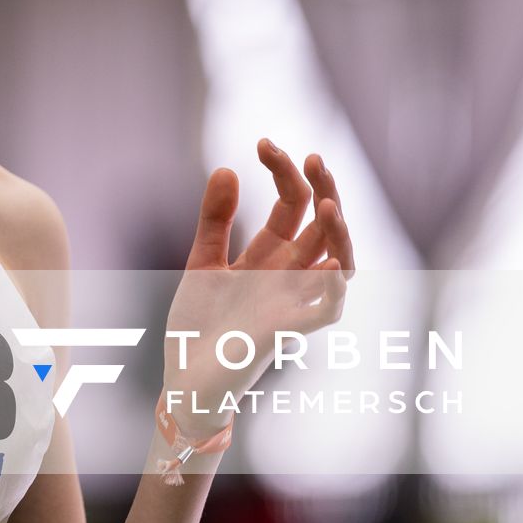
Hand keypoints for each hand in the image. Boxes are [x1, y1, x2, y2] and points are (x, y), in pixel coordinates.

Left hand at [162, 139, 355, 433]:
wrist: (184, 379)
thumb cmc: (198, 327)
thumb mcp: (202, 262)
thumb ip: (215, 220)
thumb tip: (229, 168)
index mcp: (269, 255)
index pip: (292, 203)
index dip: (284, 171)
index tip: (263, 142)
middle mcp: (289, 275)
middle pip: (322, 224)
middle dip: (323, 190)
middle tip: (313, 157)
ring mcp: (292, 301)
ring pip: (338, 261)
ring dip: (338, 234)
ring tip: (328, 204)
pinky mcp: (287, 331)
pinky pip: (326, 309)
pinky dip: (332, 286)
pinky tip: (329, 261)